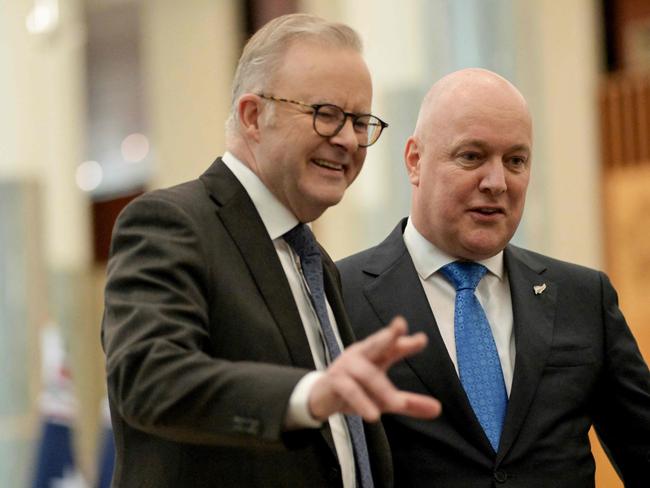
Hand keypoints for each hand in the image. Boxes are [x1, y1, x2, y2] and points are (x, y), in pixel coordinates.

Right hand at [308, 316, 440, 421]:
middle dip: (387, 335)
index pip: (392, 345)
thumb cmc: (356, 390)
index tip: (422, 339)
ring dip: (382, 389)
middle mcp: (361, 355)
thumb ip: (410, 402)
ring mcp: (346, 366)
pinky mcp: (335, 381)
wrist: (321, 398)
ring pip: (366, 373)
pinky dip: (362, 401)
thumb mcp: (385, 398)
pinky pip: (349, 389)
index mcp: (375, 355)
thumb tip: (438, 409)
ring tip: (396, 404)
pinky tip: (373, 415)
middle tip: (399, 326)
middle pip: (375, 342)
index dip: (405, 341)